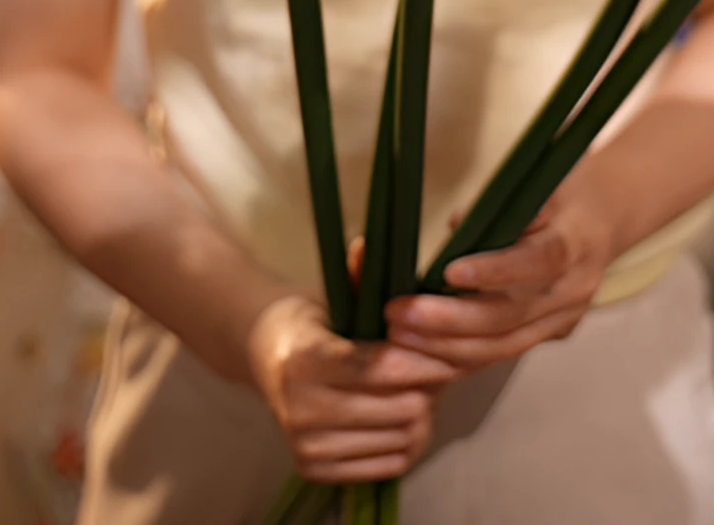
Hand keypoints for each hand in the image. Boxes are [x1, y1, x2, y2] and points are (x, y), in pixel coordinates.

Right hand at [248, 294, 461, 483]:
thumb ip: (357, 275)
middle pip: (396, 407)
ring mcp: (304, 444)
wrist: (265, 354)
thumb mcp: (332, 293)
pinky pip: (388, 464)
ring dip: (421, 414)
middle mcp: (298, 408)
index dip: (421, 359)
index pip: (377, 368)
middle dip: (428, 386)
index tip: (448, 348)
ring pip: (399, 438)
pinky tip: (402, 414)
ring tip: (421, 388)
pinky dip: (406, 440)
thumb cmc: (313, 319)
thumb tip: (369, 244)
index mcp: (302, 359)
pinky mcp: (313, 469)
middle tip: (438, 367)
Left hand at [384, 185, 616, 371]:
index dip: (495, 271)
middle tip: (399, 312)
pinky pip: (500, 355)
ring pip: (502, 348)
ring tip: (397, 339)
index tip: (448, 272)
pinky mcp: (549, 336)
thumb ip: (501, 205)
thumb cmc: (559, 195)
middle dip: (449, 321)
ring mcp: (562, 320)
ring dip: (444, 349)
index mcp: (575, 243)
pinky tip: (419, 357)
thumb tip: (456, 227)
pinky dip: (458, 359)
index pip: (537, 261)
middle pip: (509, 317)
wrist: (602, 221)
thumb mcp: (538, 183)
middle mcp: (573, 290)